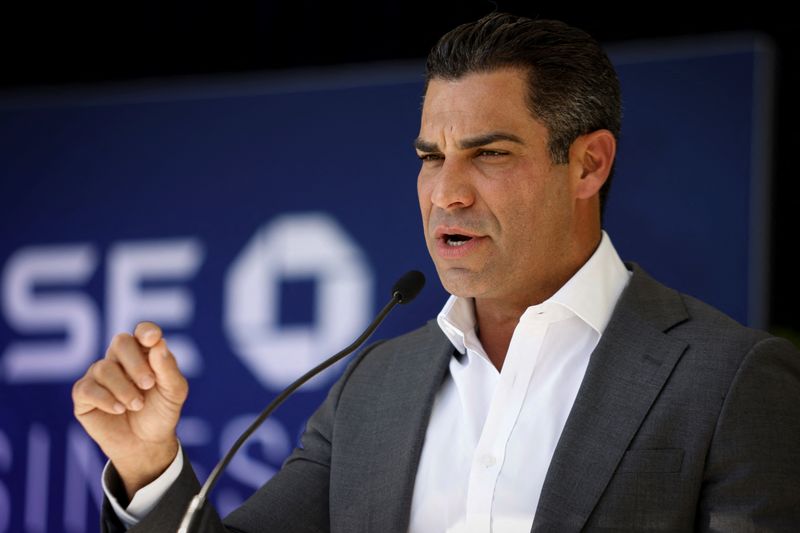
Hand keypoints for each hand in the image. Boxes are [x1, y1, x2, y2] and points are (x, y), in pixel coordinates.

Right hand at [72, 322, 188, 497]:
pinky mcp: (84, 395)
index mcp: (144, 353)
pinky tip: (119, 409)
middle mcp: (120, 360)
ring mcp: (99, 376)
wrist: (147, 444)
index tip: (152, 339)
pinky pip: (87, 388)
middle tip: (148, 384)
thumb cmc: (161, 413)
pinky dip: (106, 399)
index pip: (142, 332)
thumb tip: (159, 344)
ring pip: (104, 367)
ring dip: (124, 388)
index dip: (146, 331)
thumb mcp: (174, 392)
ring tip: (137, 406)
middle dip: (135, 363)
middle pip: (120, 342)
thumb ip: (168, 368)